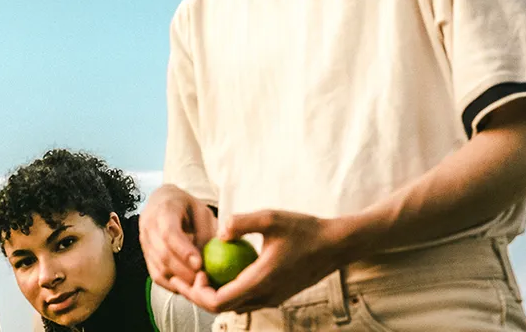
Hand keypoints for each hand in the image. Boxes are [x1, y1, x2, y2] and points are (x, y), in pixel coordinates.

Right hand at [139, 184, 217, 302]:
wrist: (164, 201)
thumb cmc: (187, 207)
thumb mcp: (202, 212)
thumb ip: (205, 233)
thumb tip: (210, 260)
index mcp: (164, 209)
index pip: (169, 233)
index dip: (183, 250)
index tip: (199, 264)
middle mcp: (149, 225)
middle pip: (162, 253)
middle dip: (184, 271)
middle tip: (203, 280)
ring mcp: (144, 241)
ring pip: (158, 267)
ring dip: (179, 279)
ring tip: (198, 284)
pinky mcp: (146, 255)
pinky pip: (156, 275)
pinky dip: (171, 284)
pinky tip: (187, 285)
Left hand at [198, 210, 351, 313]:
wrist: (336, 245)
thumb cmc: (304, 228)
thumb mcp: (271, 217)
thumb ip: (242, 222)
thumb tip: (218, 232)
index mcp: (261, 282)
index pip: (220, 302)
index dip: (199, 292)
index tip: (195, 271)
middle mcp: (266, 296)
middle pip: (223, 308)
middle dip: (201, 296)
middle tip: (189, 274)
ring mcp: (273, 298)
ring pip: (236, 306)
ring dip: (216, 294)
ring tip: (204, 271)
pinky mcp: (278, 294)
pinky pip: (247, 299)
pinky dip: (231, 290)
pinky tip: (226, 269)